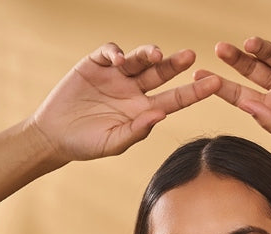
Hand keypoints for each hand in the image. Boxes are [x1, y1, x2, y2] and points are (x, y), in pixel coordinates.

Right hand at [31, 43, 220, 163]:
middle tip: (190, 57)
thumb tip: (160, 114)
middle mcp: (133, 89)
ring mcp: (116, 75)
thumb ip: (136, 130)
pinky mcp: (96, 63)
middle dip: (175, 64)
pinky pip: (111, 52)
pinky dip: (116, 53)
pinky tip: (118, 61)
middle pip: (160, 73)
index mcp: (143, 110)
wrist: (55, 135)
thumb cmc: (86, 144)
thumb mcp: (113, 143)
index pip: (175, 98)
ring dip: (147, 54)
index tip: (215, 84)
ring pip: (138, 58)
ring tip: (154, 55)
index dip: (194, 91)